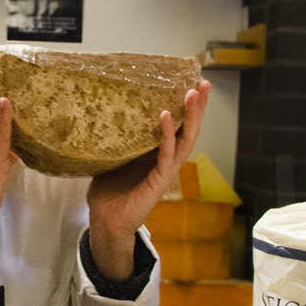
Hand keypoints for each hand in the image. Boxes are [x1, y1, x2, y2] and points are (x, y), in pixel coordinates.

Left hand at [85, 79, 211, 279]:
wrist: (106, 222)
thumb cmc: (109, 192)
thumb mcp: (112, 159)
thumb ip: (115, 139)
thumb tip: (102, 113)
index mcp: (156, 154)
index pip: (176, 127)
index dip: (185, 108)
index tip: (190, 84)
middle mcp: (166, 161)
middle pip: (188, 130)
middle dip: (197, 107)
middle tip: (203, 83)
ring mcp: (165, 171)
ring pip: (184, 140)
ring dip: (190, 116)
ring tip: (192, 94)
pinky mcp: (158, 180)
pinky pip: (166, 154)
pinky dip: (166, 134)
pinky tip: (165, 115)